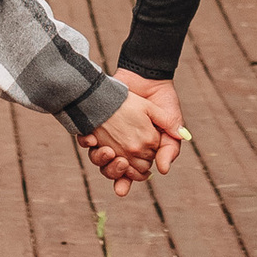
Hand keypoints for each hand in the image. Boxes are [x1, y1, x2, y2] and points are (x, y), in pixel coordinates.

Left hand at [85, 76, 185, 197]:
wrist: (147, 77)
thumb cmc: (162, 101)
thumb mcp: (170, 124)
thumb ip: (170, 148)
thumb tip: (163, 170)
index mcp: (141, 152)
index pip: (132, 176)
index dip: (129, 179)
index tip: (129, 174)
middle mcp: (122, 148)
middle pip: (112, 171)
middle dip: (114, 172)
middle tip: (120, 162)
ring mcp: (109, 137)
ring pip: (98, 160)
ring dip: (100, 160)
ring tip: (107, 151)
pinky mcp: (97, 125)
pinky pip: (86, 142)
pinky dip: (87, 143)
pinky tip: (93, 139)